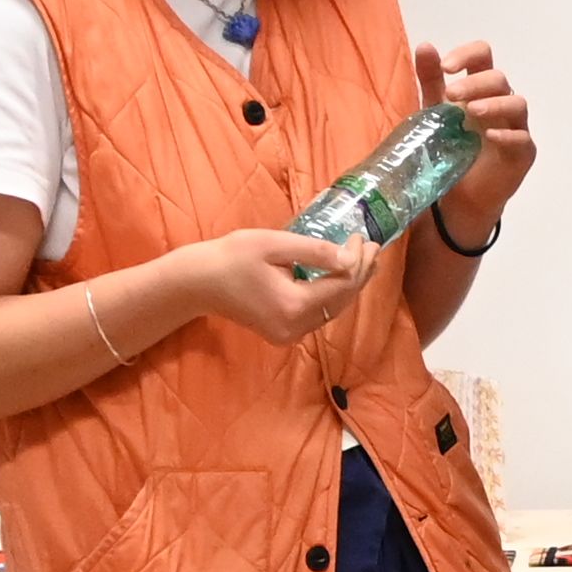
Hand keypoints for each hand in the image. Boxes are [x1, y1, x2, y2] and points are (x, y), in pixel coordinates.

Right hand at [176, 227, 361, 346]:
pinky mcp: (284, 333)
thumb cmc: (231, 257)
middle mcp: (295, 327)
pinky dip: (332, 295)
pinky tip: (339, 276)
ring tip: (363, 259)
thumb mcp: (274, 244)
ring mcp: (289, 334)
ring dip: (349, 284)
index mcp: (294, 305)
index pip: (342, 284)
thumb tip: (351, 258)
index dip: (358, 261)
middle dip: (360, 273)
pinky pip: (318, 314)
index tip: (361, 236)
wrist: (198, 283)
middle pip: (341, 301)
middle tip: (373, 246)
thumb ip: (314, 251)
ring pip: (333, 309)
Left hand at [418, 37, 534, 229]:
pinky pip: (522, 138)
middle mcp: (500, 102)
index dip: (468, 55)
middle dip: (475, 83)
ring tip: (471, 111)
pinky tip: (489, 137)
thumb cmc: (448, 150)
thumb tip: (425, 46)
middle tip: (451, 95)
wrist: (455, 197)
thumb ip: (430, 80)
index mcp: (479, 88)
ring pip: (516, 103)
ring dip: (494, 103)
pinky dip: (507, 135)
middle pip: (499, 78)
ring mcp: (515, 127)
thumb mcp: (433, 112)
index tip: (447, 67)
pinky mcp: (522, 153)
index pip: (483, 57)